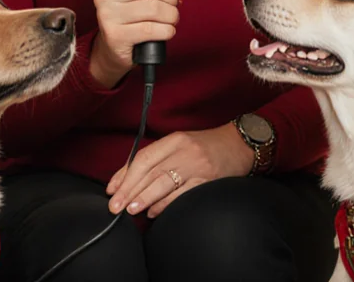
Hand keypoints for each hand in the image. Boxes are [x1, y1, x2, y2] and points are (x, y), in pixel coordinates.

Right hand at [90, 0, 190, 87]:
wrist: (114, 47)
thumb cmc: (132, 15)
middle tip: (172, 3)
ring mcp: (108, 15)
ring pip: (155, 8)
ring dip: (172, 15)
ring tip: (170, 18)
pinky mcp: (116, 36)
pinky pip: (152, 29)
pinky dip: (167, 30)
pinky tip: (165, 31)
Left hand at [106, 123, 254, 218]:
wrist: (242, 144)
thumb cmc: (207, 146)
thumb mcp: (181, 144)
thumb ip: (158, 158)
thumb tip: (128, 180)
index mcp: (174, 140)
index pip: (143, 158)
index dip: (124, 175)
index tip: (112, 190)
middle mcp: (184, 151)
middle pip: (150, 172)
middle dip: (129, 190)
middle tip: (115, 206)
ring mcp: (197, 166)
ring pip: (164, 183)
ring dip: (144, 198)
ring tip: (130, 210)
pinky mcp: (208, 181)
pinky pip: (182, 195)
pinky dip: (165, 205)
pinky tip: (154, 212)